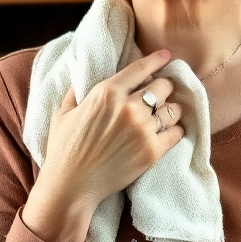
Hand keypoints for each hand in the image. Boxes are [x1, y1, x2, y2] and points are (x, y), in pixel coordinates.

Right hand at [22, 50, 184, 241]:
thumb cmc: (64, 149)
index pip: (140, 69)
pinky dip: (175, 131)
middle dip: (164, 89)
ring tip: (166, 115)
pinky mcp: (152, 151)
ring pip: (173, 109)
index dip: (157, 60)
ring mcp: (142, 129)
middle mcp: (128, 107)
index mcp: (106, 93)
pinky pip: (177, 132)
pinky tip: (169, 132)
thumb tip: (83, 76)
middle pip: (164, 86)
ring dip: (171, 110)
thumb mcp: (63, 113)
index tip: (167, 56)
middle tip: (161, 96)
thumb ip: (77, 91)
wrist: (71, 185)